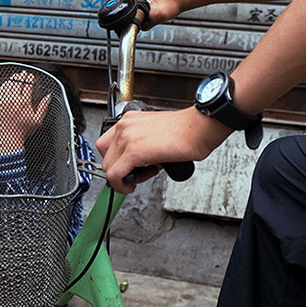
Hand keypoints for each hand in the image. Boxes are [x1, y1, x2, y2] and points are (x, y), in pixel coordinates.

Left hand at [0, 71, 51, 155]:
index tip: (32, 76)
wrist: (9, 138)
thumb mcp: (38, 120)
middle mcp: (13, 100)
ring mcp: (4, 101)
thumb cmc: (24, 130)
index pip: (28, 85)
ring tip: (16, 76)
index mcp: (24, 103)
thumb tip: (48, 96)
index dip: (30, 78)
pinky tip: (7, 84)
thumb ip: (44, 106)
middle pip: (17, 82)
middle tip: (24, 73)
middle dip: (22, 76)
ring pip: (8, 84)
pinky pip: (0, 90)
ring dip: (12, 79)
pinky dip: (4, 85)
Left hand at [96, 107, 230, 192]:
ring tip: (144, 174)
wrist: (200, 128)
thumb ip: (140, 145)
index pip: (107, 145)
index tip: (128, 168)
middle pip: (106, 157)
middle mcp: (124, 126)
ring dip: (123, 178)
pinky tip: (133, 185)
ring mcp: (126, 138)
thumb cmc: (186, 132)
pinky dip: (121, 186)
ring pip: (108, 168)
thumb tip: (135, 164)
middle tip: (139, 173)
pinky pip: (114, 175)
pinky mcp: (133, 152)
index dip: (116, 160)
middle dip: (121, 170)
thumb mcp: (154, 134)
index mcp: (128, 121)